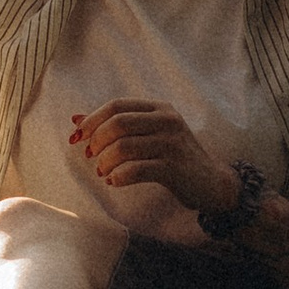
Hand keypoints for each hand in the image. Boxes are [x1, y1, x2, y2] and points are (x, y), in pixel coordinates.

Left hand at [70, 99, 237, 216]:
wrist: (212, 182)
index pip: (117, 105)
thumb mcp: (151, 134)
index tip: (76, 136)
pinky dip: (119, 176)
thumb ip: (119, 125)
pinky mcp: (173, 167)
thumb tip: (76, 119)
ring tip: (102, 171)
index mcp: (159, 108)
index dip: (92, 120)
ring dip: (106, 161)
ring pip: (124, 147)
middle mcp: (167, 120)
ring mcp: (172, 143)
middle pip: (118, 123)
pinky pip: (136, 169)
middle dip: (97, 140)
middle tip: (90, 156)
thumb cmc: (175, 157)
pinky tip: (114, 181)